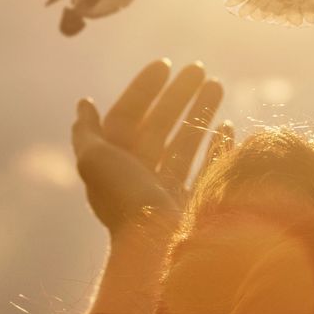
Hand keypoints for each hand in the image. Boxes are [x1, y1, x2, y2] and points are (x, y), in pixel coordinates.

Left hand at [71, 59, 233, 237]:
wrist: (157, 248)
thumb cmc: (125, 201)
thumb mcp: (94, 161)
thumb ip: (87, 133)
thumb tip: (84, 105)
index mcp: (117, 164)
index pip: (129, 116)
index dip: (144, 89)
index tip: (165, 65)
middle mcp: (142, 175)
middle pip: (161, 125)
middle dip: (179, 96)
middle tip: (200, 69)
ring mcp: (171, 190)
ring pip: (186, 142)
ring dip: (201, 113)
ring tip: (218, 85)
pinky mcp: (196, 203)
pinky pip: (209, 168)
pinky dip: (219, 147)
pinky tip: (230, 125)